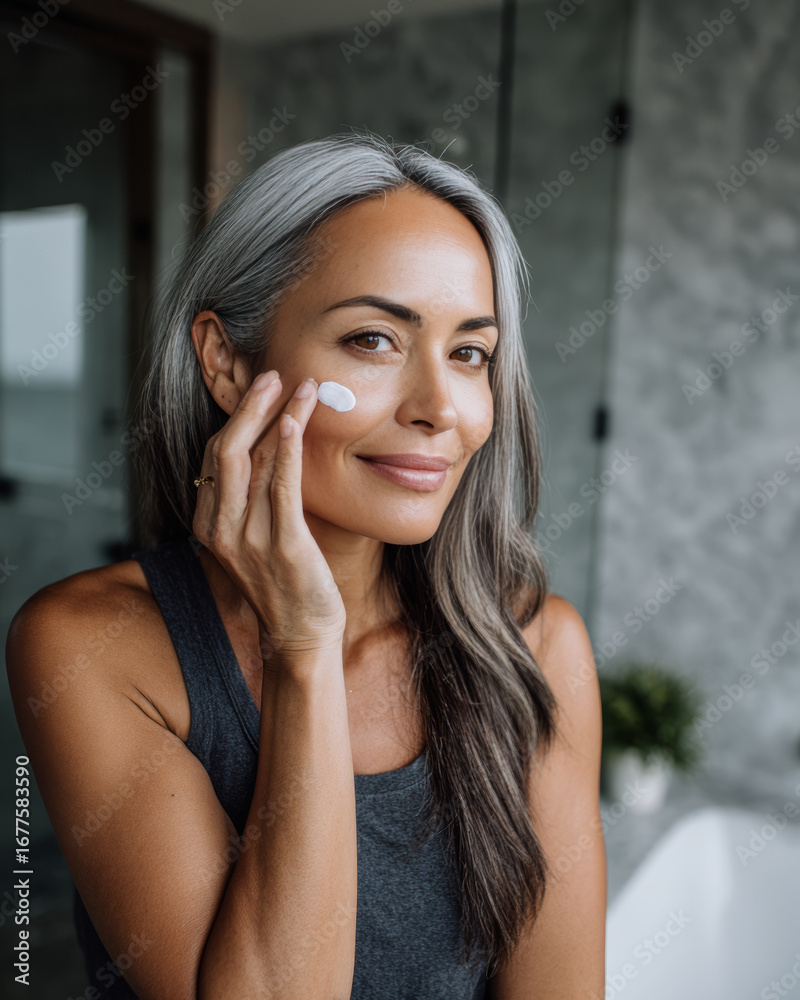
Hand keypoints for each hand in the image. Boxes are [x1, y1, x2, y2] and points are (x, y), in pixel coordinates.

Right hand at [192, 371, 346, 666]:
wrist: (300, 635)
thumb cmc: (285, 583)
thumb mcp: (256, 537)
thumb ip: (254, 497)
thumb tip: (273, 446)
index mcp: (209, 526)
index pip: (215, 457)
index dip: (237, 418)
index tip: (260, 389)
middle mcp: (221, 530)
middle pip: (228, 451)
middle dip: (249, 407)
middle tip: (272, 375)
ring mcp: (250, 539)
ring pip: (256, 461)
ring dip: (279, 416)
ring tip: (302, 387)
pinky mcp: (285, 546)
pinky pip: (282, 487)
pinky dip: (287, 449)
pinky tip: (295, 420)